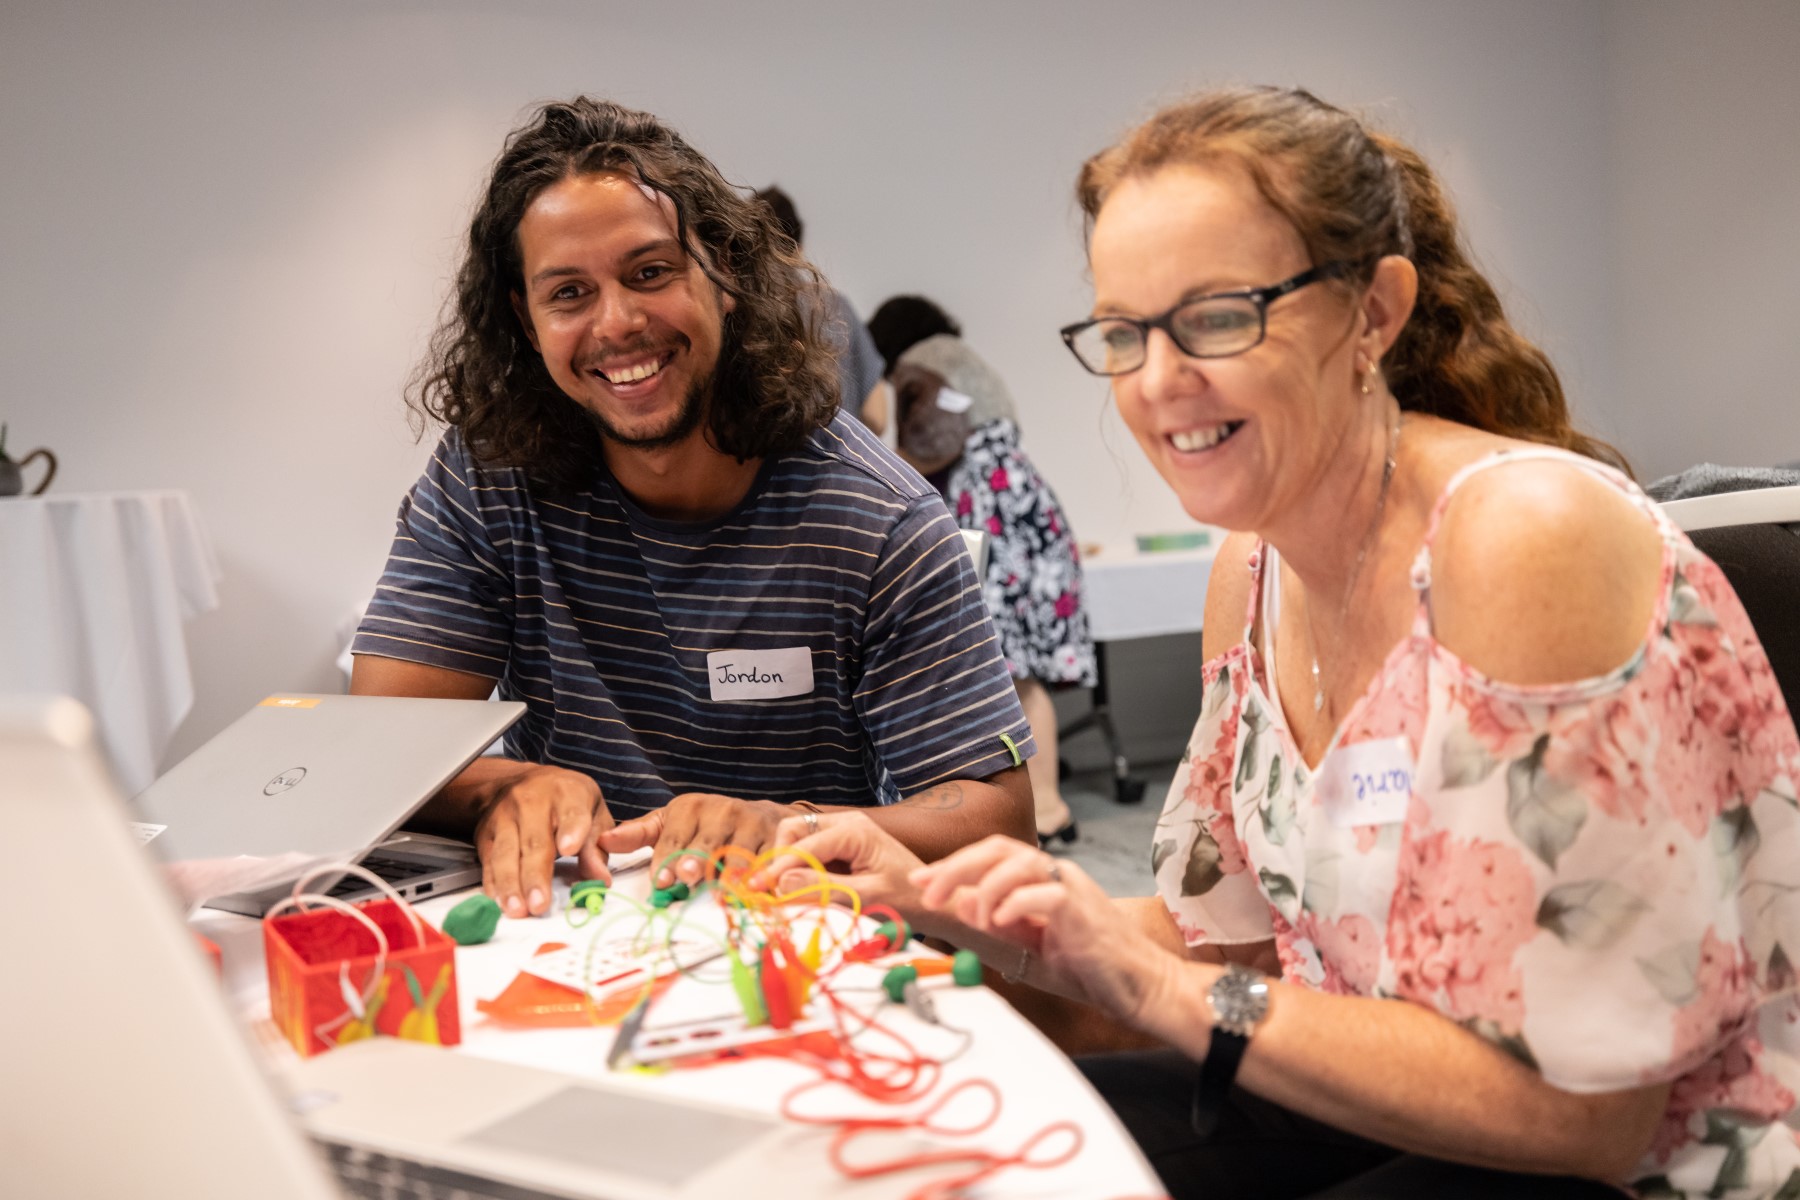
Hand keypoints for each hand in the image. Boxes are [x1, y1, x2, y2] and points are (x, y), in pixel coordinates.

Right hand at [474, 763, 612, 917]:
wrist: (524, 781)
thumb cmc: (567, 800)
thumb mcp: (592, 811)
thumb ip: (596, 846)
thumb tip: (600, 880)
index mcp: (568, 793)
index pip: (571, 812)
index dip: (571, 830)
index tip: (570, 849)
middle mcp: (532, 802)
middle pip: (534, 842)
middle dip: (535, 876)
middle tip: (540, 904)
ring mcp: (505, 817)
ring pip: (506, 853)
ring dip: (510, 884)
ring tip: (517, 909)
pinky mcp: (486, 833)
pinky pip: (488, 861)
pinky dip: (492, 883)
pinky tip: (497, 901)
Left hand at [597, 792, 788, 887]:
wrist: (763, 815)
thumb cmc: (708, 826)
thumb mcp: (672, 823)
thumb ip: (640, 834)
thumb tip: (601, 841)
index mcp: (692, 807)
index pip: (674, 838)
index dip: (667, 860)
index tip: (661, 880)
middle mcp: (723, 811)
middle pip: (706, 845)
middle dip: (695, 862)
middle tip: (687, 878)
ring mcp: (753, 824)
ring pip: (739, 855)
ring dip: (730, 875)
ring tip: (722, 892)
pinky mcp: (778, 839)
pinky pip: (769, 862)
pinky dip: (763, 877)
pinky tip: (756, 890)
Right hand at [753, 810, 926, 919]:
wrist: (933, 903)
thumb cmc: (906, 900)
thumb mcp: (866, 897)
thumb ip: (823, 889)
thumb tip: (781, 884)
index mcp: (854, 830)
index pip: (803, 844)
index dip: (777, 868)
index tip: (756, 891)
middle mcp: (845, 824)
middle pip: (793, 832)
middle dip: (779, 859)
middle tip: (773, 893)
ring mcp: (842, 834)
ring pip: (796, 841)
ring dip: (787, 866)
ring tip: (788, 895)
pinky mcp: (840, 849)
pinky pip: (807, 854)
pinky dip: (798, 871)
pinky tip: (801, 892)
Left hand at [910, 835, 1173, 1024]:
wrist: (1141, 986)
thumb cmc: (1087, 968)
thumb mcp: (1028, 947)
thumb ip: (995, 925)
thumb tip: (958, 903)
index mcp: (1040, 880)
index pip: (989, 856)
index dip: (951, 865)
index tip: (920, 883)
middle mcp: (1055, 874)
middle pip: (999, 848)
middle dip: (956, 868)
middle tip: (930, 895)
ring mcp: (1072, 887)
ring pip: (1020, 861)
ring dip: (985, 887)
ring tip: (972, 919)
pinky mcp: (1084, 910)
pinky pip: (1047, 893)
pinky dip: (1016, 903)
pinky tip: (998, 922)